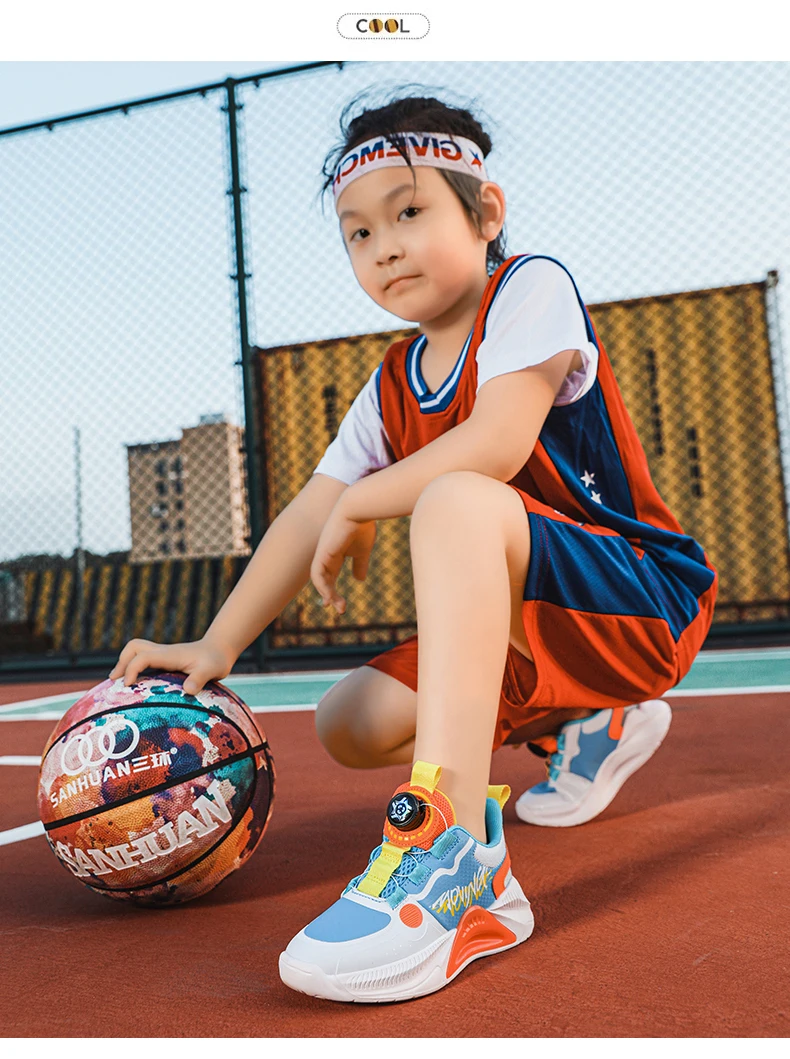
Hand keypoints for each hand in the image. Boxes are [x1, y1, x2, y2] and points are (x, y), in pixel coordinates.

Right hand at [108, 636, 235, 695]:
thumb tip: (188, 690)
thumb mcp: (212, 670)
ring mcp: (162, 655)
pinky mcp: (163, 660)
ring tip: (118, 684)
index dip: (132, 669)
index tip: (128, 686)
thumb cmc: (215, 660)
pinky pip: (142, 660)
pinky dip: (133, 669)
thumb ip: (200, 679)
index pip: (143, 656)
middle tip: (115, 683)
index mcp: (169, 654)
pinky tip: (133, 686)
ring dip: (124, 664)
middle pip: (134, 647)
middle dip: (122, 662)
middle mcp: (162, 652)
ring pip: (135, 651)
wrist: (219, 650)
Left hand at [311, 501, 376, 614]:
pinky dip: (323, 587)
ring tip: (340, 606)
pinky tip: (331, 596)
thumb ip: (360, 564)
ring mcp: (322, 554)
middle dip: (331, 596)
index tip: (338, 604)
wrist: (357, 508)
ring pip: (320, 580)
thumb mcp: (363, 550)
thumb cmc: (362, 525)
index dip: (332, 590)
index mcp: (335, 553)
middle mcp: (326, 554)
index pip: (330, 575)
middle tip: (340, 609)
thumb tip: (359, 580)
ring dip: (329, 595)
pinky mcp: (322, 553)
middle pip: (324, 580)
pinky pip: (318, 575)